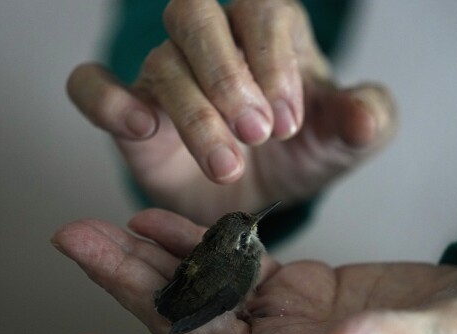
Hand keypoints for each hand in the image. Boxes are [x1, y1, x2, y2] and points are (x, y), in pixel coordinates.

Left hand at [53, 210, 456, 333]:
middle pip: (183, 324)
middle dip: (124, 286)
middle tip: (73, 240)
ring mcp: (281, 321)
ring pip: (198, 291)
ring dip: (148, 259)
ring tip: (100, 226)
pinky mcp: (294, 289)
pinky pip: (231, 265)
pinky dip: (195, 242)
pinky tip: (159, 221)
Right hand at [66, 0, 396, 224]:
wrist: (258, 193)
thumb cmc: (301, 153)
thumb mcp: (345, 141)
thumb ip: (365, 120)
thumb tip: (363, 118)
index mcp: (269, 32)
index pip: (261, 10)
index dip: (272, 60)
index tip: (287, 122)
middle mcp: (213, 43)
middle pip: (195, 16)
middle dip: (225, 76)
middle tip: (255, 134)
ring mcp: (167, 73)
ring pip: (160, 63)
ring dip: (193, 114)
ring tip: (226, 166)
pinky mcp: (131, 110)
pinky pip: (92, 86)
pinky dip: (105, 100)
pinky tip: (140, 128)